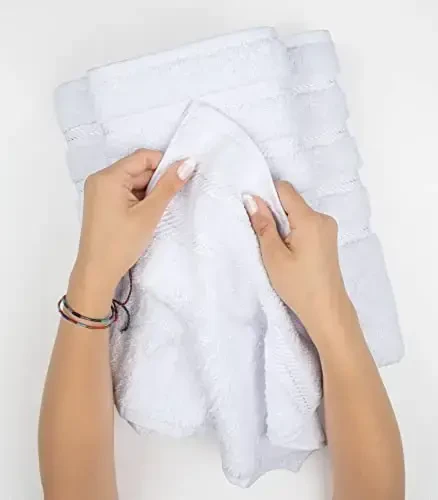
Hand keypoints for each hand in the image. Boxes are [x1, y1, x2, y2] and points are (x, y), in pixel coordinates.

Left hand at [71, 149, 195, 296]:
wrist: (97, 272)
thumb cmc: (121, 244)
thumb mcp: (149, 214)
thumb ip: (168, 186)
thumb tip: (187, 163)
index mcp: (108, 177)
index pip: (143, 157)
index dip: (164, 164)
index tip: (181, 178)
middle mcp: (100, 179)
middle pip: (137, 168)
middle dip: (156, 181)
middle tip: (170, 199)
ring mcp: (99, 191)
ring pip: (133, 181)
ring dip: (149, 192)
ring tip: (155, 212)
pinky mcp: (101, 203)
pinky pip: (125, 191)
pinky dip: (139, 199)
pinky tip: (145, 214)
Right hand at [243, 181, 356, 347]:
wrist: (327, 310)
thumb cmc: (298, 286)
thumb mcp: (274, 256)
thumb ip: (263, 225)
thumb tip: (252, 199)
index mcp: (310, 219)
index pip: (285, 189)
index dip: (266, 196)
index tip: (255, 214)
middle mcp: (323, 218)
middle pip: (292, 201)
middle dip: (274, 212)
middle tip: (264, 237)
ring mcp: (328, 228)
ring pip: (298, 213)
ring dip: (283, 224)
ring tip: (277, 249)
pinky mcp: (328, 238)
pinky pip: (306, 224)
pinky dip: (293, 231)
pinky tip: (289, 252)